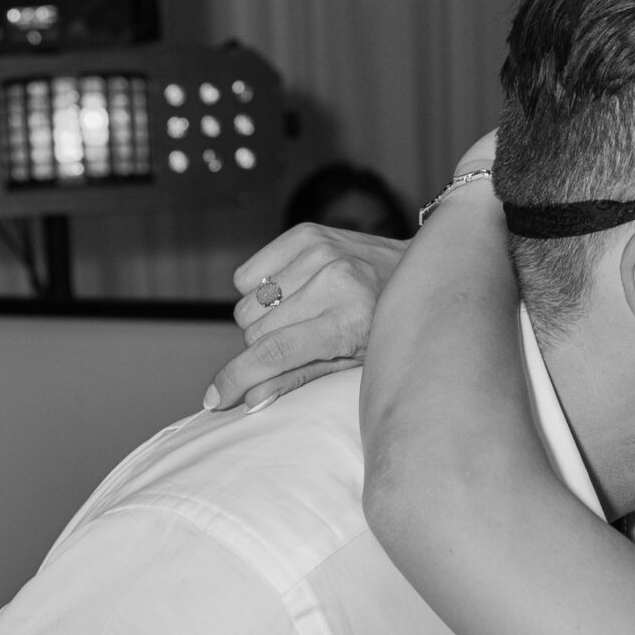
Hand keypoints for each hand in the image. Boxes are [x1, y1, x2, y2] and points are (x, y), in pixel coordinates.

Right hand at [205, 224, 404, 412]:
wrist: (418, 271)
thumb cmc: (385, 328)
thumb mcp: (352, 364)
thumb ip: (298, 379)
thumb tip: (249, 400)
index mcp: (349, 321)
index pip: (274, 352)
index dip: (237, 378)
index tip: (215, 398)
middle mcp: (334, 281)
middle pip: (254, 330)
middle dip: (261, 348)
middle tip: (295, 344)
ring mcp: (320, 253)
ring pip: (247, 305)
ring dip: (263, 319)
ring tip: (299, 317)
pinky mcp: (306, 234)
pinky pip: (248, 274)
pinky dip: (259, 289)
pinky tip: (291, 293)